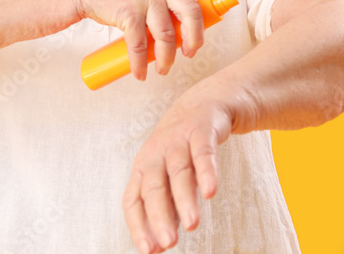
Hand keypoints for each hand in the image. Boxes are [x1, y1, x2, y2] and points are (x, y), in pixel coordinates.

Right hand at [77, 0, 245, 79]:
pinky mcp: (128, 10)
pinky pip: (139, 44)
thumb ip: (169, 10)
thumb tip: (188, 39)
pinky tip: (140, 73)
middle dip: (196, 39)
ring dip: (166, 59)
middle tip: (191, 54)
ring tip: (161, 70)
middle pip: (193, 12)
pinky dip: (140, 63)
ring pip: (167, 34)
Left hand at [122, 93, 233, 252]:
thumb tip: (158, 246)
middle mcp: (156, 154)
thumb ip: (166, 207)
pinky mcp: (201, 130)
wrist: (204, 104)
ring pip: (179, 171)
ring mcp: (178, 140)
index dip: (138, 225)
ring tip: (191, 224)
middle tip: (168, 243)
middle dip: (160, 216)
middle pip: (154, 187)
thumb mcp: (169, 176)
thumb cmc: (182, 147)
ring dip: (184, 199)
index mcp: (143, 168)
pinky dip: (207, 171)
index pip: (133, 199)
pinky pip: (204, 152)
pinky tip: (211, 192)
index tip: (147, 251)